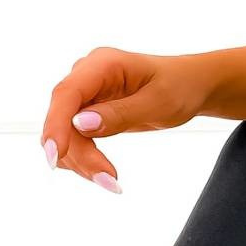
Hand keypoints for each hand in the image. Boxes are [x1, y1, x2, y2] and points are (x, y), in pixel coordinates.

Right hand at [41, 47, 216, 191]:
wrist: (190, 87)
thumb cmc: (180, 87)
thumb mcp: (159, 102)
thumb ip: (121, 113)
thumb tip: (80, 124)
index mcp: (102, 64)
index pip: (67, 93)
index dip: (56, 125)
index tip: (55, 155)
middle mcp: (87, 76)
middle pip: (63, 118)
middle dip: (79, 153)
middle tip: (109, 180)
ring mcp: (85, 94)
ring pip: (64, 134)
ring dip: (81, 161)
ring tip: (112, 181)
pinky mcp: (86, 112)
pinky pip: (72, 139)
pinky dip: (83, 158)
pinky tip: (103, 171)